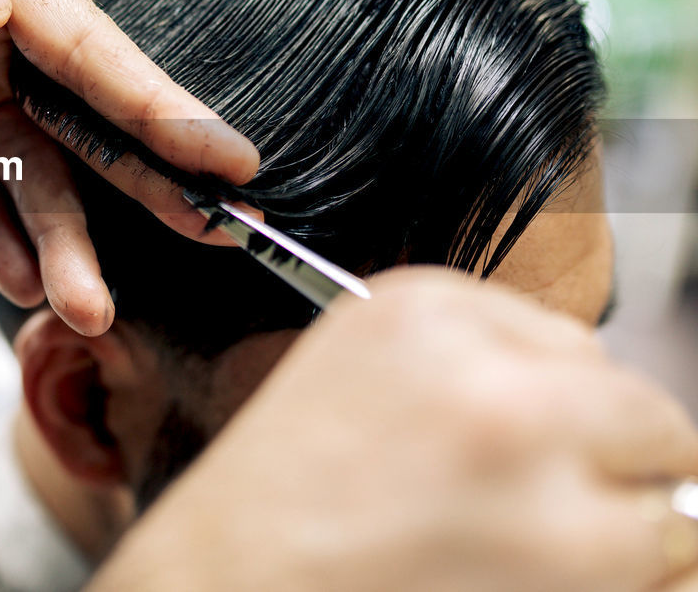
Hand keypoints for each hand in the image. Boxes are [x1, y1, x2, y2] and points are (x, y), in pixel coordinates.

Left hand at [0, 0, 259, 333]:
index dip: (152, 100)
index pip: (82, 38)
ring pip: (39, 172)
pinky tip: (18, 281)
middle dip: (150, 175)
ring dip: (66, 240)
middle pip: (88, 112)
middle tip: (216, 234)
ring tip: (85, 308)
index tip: (219, 156)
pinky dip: (1, 240)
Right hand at [91, 269, 697, 591]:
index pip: (585, 352)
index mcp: (434, 315)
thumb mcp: (360, 366)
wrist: (226, 587)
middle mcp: (500, 390)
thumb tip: (605, 408)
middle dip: (618, 471)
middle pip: (654, 425)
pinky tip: (527, 587)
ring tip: (520, 558)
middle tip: (547, 511)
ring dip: (625, 546)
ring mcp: (542, 492)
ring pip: (674, 522)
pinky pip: (665, 589)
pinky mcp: (569, 585)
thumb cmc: (277, 496)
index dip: (559, 411)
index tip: (522, 446)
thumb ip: (482, 357)